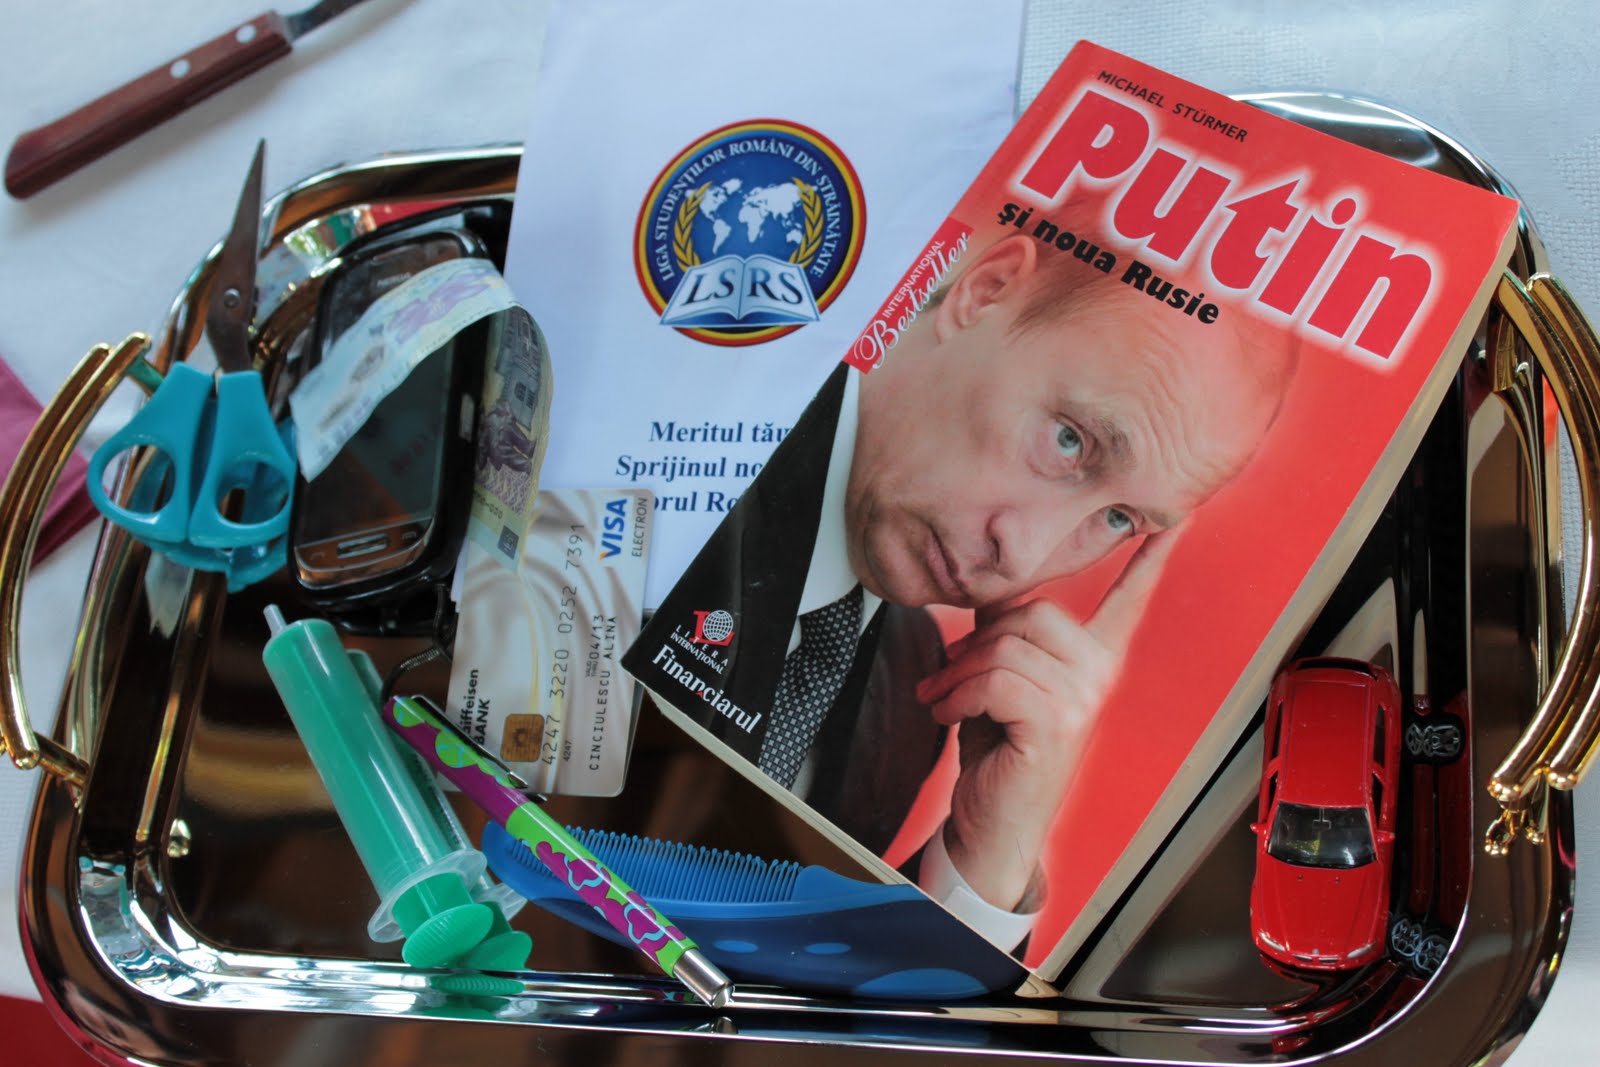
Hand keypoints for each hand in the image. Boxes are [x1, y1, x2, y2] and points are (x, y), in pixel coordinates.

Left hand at [913, 531, 1177, 910]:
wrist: (991, 820)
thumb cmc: (997, 748)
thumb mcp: (1002, 676)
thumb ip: (1007, 631)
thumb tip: (988, 585)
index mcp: (1094, 657)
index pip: (1129, 599)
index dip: (1151, 557)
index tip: (1178, 518)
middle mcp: (1099, 674)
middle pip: (1034, 612)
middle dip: (978, 641)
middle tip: (948, 674)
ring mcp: (1083, 699)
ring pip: (1006, 648)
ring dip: (957, 674)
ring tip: (943, 697)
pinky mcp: (1056, 723)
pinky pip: (995, 680)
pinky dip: (957, 695)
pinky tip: (949, 715)